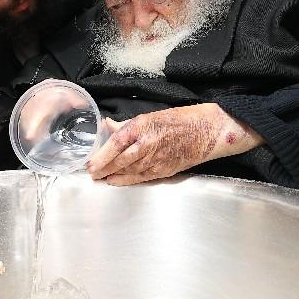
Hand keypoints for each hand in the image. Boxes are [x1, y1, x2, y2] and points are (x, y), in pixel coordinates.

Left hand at [86, 103, 262, 185]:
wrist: (207, 131)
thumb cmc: (180, 119)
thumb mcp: (150, 116)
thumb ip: (126, 125)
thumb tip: (107, 125)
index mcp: (143, 127)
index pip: (116, 143)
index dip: (101, 156)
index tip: (90, 163)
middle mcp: (148, 144)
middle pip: (120, 160)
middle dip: (104, 169)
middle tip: (91, 174)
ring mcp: (157, 159)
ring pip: (129, 171)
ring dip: (113, 176)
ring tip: (100, 179)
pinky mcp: (165, 170)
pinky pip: (142, 177)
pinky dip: (128, 181)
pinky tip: (117, 182)